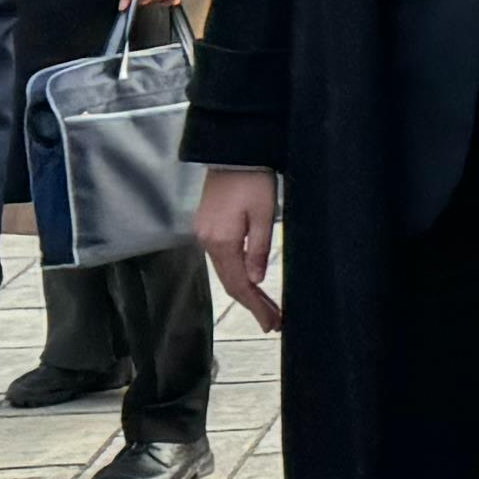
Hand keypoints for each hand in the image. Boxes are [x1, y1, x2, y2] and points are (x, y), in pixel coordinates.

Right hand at [194, 166, 280, 331]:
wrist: (233, 154)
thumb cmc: (253, 182)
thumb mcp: (264, 215)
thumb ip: (259, 249)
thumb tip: (255, 281)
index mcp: (222, 241)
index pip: (239, 284)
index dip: (255, 306)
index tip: (273, 324)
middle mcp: (208, 241)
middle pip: (230, 282)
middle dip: (252, 304)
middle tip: (274, 323)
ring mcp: (205, 233)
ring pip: (225, 272)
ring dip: (245, 292)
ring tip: (266, 309)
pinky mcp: (208, 227)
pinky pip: (222, 259)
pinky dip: (237, 275)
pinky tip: (249, 284)